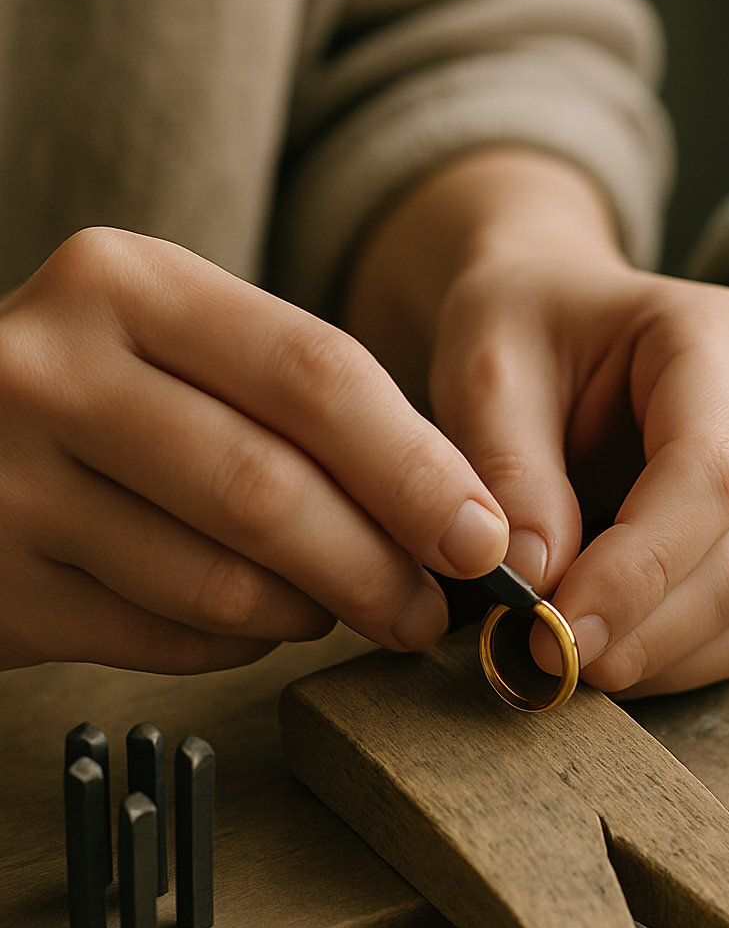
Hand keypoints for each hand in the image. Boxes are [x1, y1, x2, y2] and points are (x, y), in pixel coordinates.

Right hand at [0, 228, 507, 671]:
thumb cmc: (94, 396)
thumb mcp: (175, 344)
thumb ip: (296, 404)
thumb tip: (452, 514)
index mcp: (125, 284)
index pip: (314, 375)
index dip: (416, 468)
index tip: (483, 538)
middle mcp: (53, 369)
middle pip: (269, 487)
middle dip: (377, 564)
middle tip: (432, 609)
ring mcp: (10, 482)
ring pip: (219, 581)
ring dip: (311, 612)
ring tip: (341, 608)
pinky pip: (166, 638)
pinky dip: (238, 643)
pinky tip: (257, 622)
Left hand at [347, 151, 728, 697]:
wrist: (549, 315)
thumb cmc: (518, 328)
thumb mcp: (484, 369)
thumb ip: (508, 467)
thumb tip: (536, 580)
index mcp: (716, 338)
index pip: (711, 475)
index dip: (639, 571)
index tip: (555, 628)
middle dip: (647, 630)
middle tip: (548, 664)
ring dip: (664, 658)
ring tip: (568, 664)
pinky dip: (678, 661)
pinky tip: (604, 656)